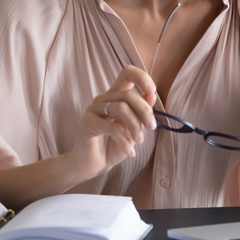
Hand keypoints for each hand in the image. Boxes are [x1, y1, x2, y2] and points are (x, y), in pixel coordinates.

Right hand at [65, 65, 157, 180]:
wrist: (93, 165)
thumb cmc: (113, 146)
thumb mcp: (134, 129)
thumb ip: (141, 113)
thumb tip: (151, 95)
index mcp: (115, 96)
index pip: (127, 73)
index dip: (141, 77)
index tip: (152, 91)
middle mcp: (103, 99)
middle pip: (128, 95)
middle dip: (144, 111)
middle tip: (151, 127)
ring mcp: (93, 110)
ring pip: (120, 107)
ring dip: (135, 126)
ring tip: (138, 141)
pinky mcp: (87, 123)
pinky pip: (111, 127)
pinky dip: (124, 140)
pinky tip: (129, 152)